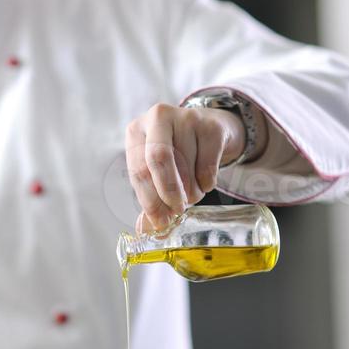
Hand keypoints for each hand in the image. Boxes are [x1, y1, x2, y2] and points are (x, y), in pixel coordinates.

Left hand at [125, 104, 247, 231]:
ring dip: (191, 192)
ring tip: (191, 193)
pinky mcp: (212, 126)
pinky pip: (208, 166)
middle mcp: (158, 118)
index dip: (149, 200)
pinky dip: (206, 183)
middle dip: (169, 192)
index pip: (139, 170)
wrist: (208, 130)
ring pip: (187, 166)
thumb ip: (151, 200)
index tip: (160, 222)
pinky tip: (203, 181)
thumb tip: (147, 231)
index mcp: (136, 131)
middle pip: (159, 159)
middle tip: (177, 210)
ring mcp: (187, 118)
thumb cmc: (175, 154)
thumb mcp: (156, 173)